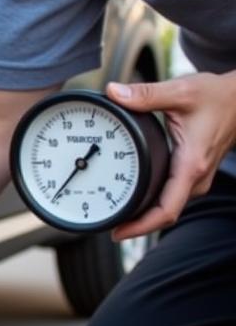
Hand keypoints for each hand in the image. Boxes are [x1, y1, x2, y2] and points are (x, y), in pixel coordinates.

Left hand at [107, 72, 235, 239]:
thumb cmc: (217, 96)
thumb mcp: (181, 91)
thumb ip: (146, 95)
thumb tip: (114, 92)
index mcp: (191, 165)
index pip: (166, 210)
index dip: (140, 227)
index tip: (118, 233)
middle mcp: (196, 177)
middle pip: (165, 215)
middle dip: (137, 224)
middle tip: (108, 222)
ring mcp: (197, 178)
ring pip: (169, 206)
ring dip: (145, 214)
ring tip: (116, 213)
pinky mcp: (194, 173)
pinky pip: (173, 195)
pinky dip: (153, 201)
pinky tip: (134, 197)